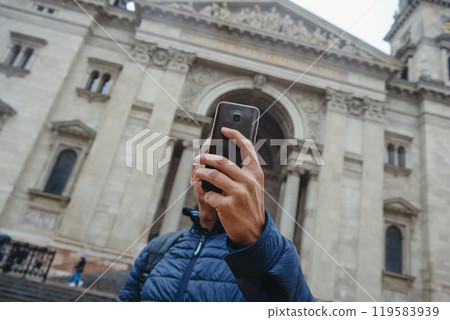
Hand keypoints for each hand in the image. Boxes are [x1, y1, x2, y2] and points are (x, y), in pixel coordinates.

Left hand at [193, 127, 264, 247]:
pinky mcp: (227, 206)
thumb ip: (243, 172)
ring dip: (201, 173)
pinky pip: (210, 194)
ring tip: (197, 174)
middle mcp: (248, 181)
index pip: (247, 147)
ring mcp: (238, 193)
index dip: (235, 135)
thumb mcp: (253, 187)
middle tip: (198, 157)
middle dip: (206, 157)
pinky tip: (209, 196)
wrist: (254, 233)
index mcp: (256, 174)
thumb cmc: (250, 207)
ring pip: (212, 175)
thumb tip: (220, 157)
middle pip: (222, 160)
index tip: (224, 129)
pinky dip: (206, 194)